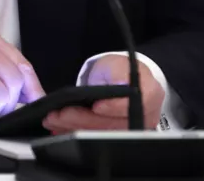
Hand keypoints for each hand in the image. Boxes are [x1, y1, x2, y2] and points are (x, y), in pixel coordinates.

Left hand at [43, 55, 163, 132]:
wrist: (120, 80)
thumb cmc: (120, 72)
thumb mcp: (117, 64)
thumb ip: (117, 73)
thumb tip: (117, 84)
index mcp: (149, 95)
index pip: (133, 105)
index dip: (114, 108)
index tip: (96, 106)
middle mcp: (143, 117)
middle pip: (113, 125)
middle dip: (83, 120)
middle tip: (60, 114)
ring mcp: (130, 131)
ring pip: (101, 135)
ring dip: (74, 128)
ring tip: (54, 120)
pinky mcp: (115, 138)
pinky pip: (94, 139)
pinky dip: (75, 132)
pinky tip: (60, 128)